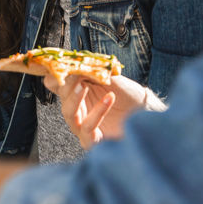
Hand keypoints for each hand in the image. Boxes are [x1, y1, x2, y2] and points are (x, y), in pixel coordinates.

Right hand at [47, 73, 163, 148]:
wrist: (146, 111)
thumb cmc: (127, 96)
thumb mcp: (107, 78)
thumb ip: (90, 72)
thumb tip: (73, 63)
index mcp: (77, 96)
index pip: (58, 86)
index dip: (56, 76)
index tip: (62, 65)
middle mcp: (77, 112)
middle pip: (62, 100)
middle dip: (66, 86)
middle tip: (73, 75)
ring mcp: (83, 128)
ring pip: (70, 114)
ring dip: (74, 99)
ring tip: (83, 86)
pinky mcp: (93, 141)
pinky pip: (88, 128)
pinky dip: (97, 113)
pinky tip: (109, 98)